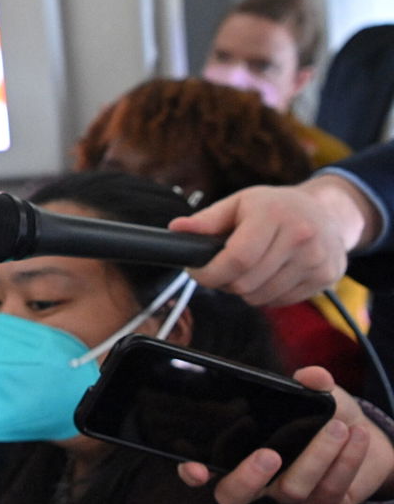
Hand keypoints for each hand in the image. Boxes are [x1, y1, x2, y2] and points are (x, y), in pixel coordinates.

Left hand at [169, 175, 374, 305]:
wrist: (327, 212)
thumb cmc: (276, 207)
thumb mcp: (240, 203)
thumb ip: (207, 220)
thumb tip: (177, 229)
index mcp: (274, 214)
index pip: (237, 259)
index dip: (210, 273)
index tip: (197, 272)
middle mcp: (300, 237)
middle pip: (246, 283)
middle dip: (223, 282)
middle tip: (221, 270)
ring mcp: (316, 259)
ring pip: (261, 297)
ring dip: (244, 290)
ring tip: (247, 270)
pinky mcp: (325, 277)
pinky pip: (280, 301)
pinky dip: (266, 294)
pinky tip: (269, 274)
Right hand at [177, 366, 393, 503]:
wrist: (365, 438)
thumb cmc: (325, 416)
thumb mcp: (317, 395)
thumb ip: (311, 383)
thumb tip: (310, 376)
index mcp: (242, 451)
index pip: (206, 467)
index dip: (193, 473)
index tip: (196, 468)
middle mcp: (259, 479)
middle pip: (233, 496)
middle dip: (246, 478)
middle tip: (269, 455)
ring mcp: (289, 497)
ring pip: (291, 489)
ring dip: (317, 456)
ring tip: (338, 428)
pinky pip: (329, 490)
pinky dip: (345, 462)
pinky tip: (357, 438)